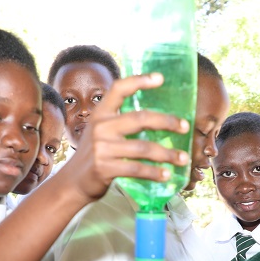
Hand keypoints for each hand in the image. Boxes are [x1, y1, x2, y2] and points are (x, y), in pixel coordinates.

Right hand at [63, 73, 189, 199]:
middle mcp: (100, 127)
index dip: (139, 81)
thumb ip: (121, 121)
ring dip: (166, 154)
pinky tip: (166, 175)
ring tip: (183, 158)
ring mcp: (101, 148)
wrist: (74, 182)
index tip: (161, 78)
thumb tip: (158, 117)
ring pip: (143, 147)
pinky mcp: (104, 168)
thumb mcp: (101, 131)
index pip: (119, 89)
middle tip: (185, 127)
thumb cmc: (96, 154)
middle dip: (166, 122)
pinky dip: (154, 173)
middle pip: (140, 119)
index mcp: (100, 113)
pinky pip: (136, 169)